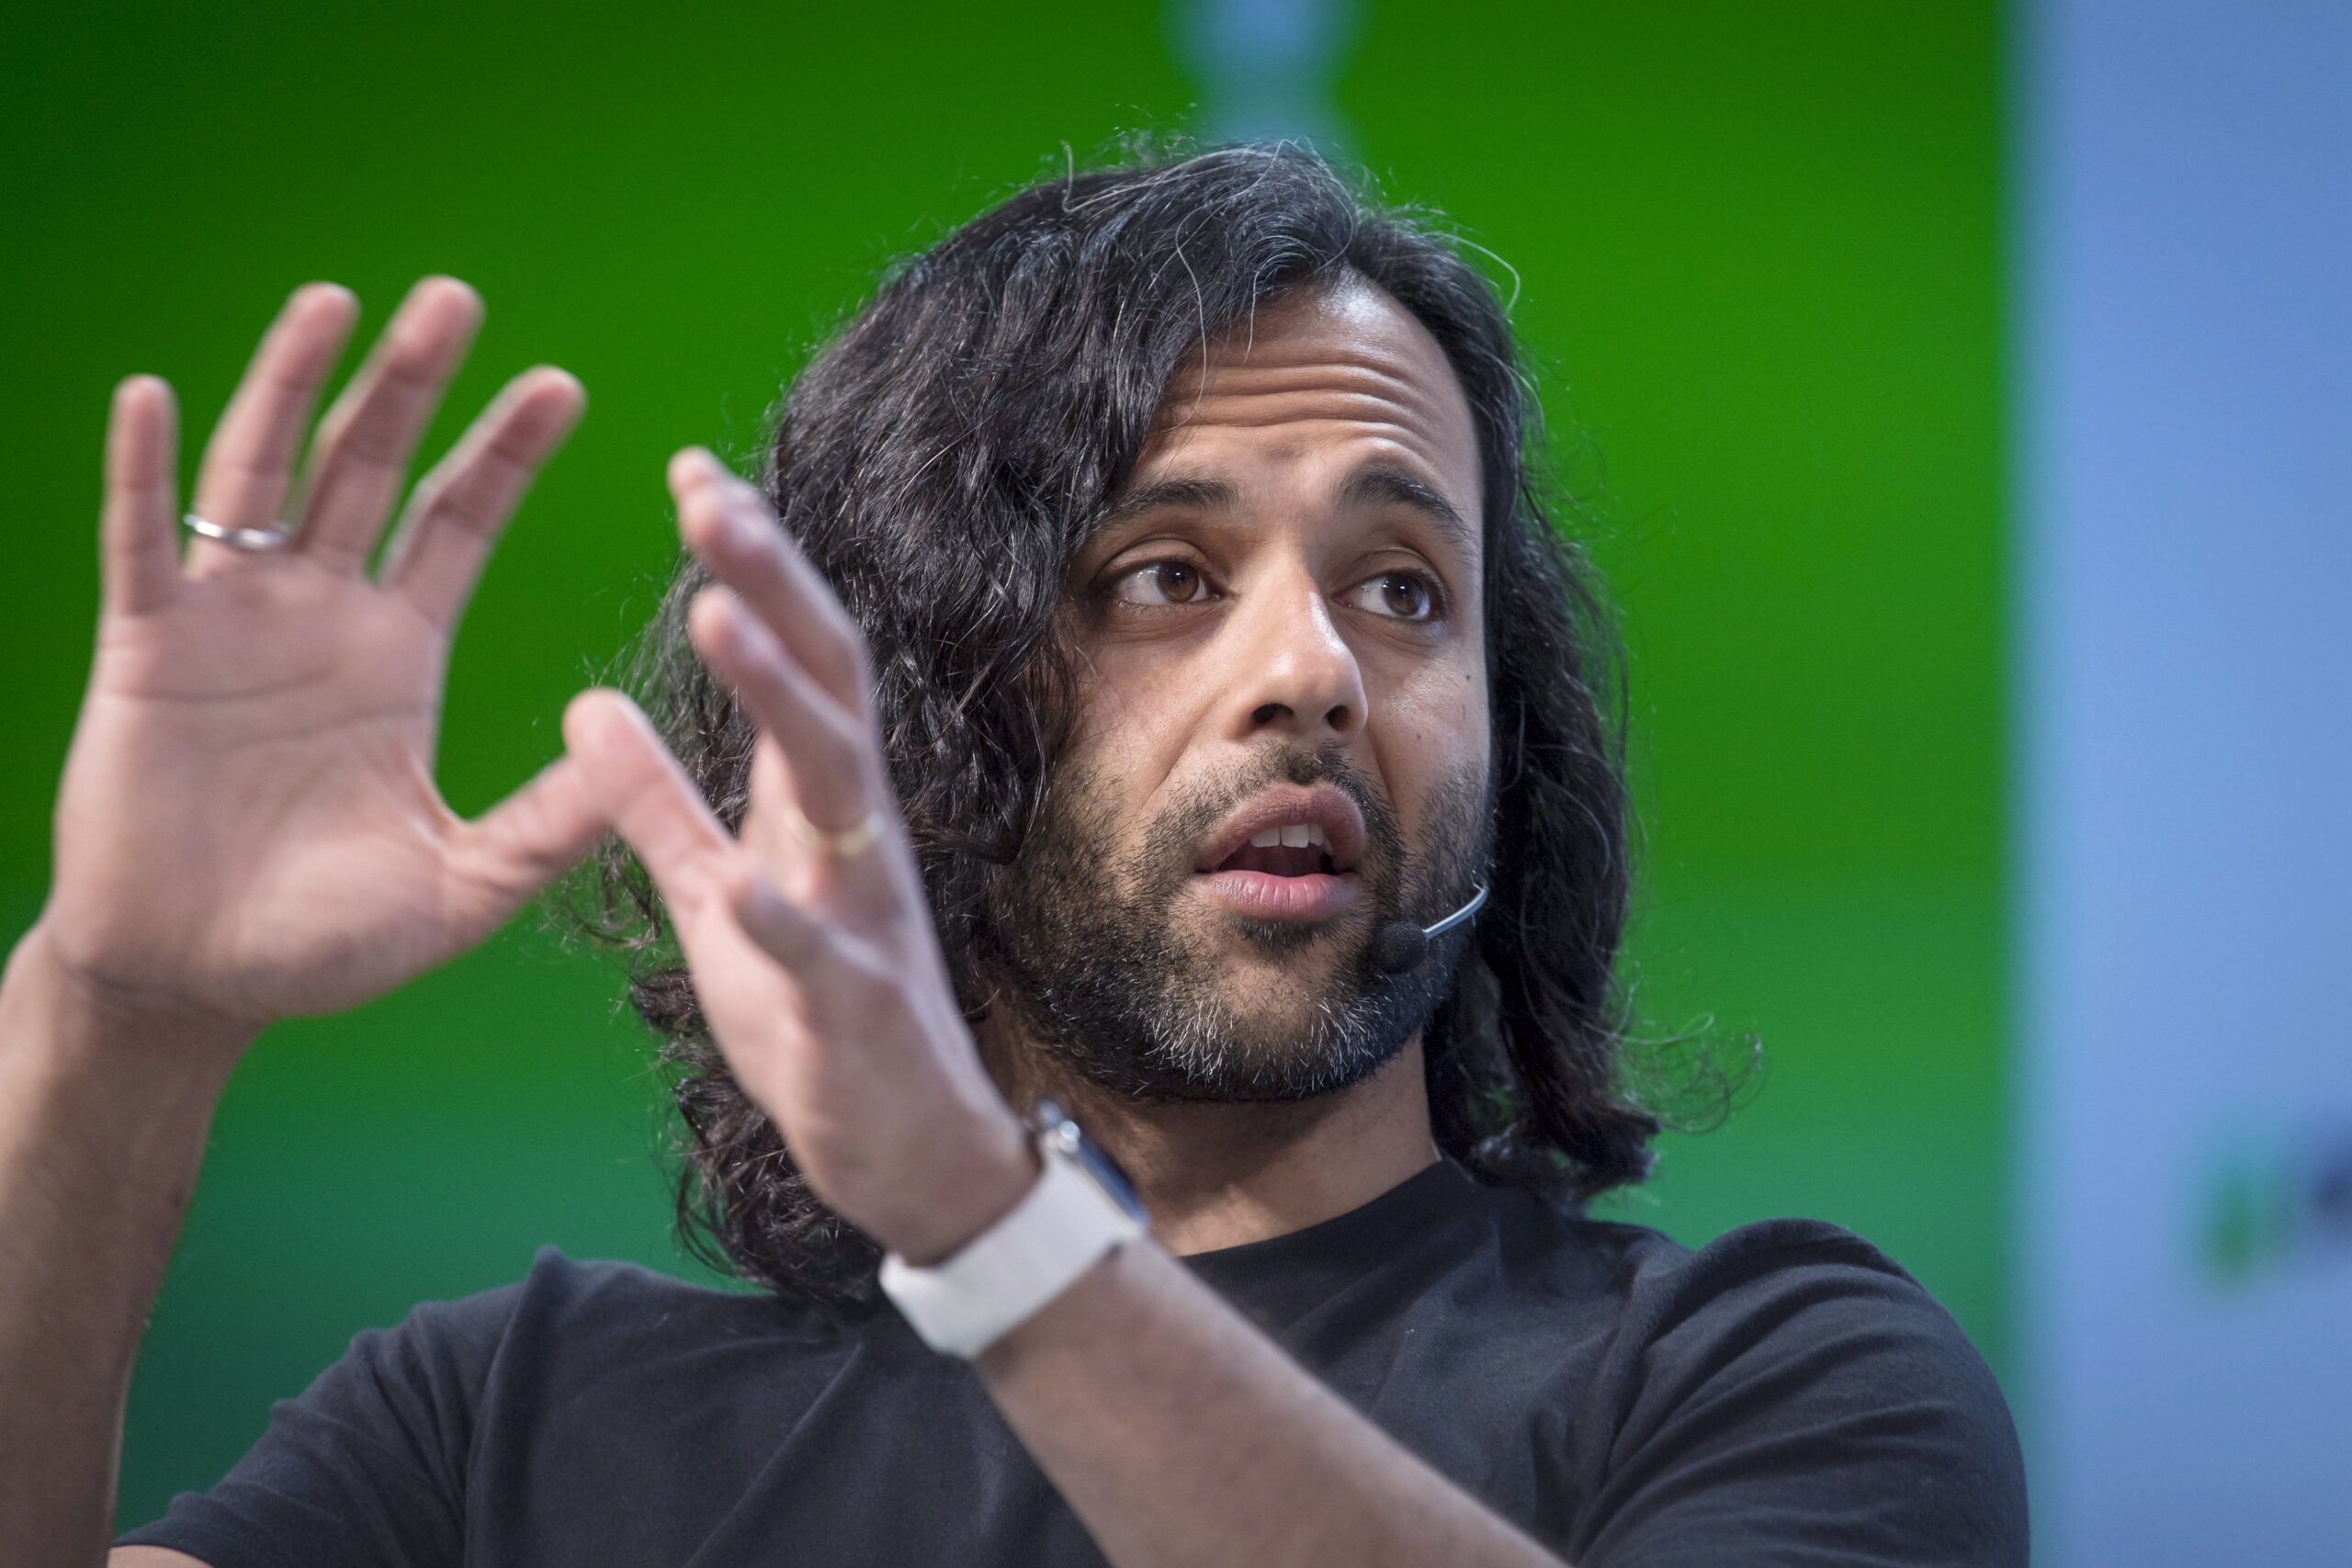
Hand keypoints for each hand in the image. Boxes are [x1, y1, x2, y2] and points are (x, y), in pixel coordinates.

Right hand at [38, 279, 603, 1039]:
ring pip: (263, 475)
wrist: (197, 983)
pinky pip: (143, 543)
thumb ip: (551, 822)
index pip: (460, 522)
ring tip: (334, 302)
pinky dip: (144, 472)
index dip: (505, 452)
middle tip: (458, 299)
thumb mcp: (467, 882)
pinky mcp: (147, 650)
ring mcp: (230, 621)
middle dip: (413, 383)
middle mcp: (319, 614)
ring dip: (294, 388)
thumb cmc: (326, 941)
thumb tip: (644, 757)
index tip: (564, 387)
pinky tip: (154, 396)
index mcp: (398, 653)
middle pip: (372, 468)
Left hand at [563, 451, 1031, 1262]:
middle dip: (774, 588)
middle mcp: (855, 835)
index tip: (693, 472)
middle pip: (828, 684)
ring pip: (837, 787)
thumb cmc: (816, 1012)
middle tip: (711, 495)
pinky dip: (783, 916)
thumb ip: (655, 806)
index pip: (793, 658)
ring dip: (781, 701)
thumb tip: (585, 703)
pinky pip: (818, 953)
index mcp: (818, 802)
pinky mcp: (853, 1006)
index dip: (751, 568)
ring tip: (719, 619)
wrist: (910, 1145)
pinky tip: (744, 882)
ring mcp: (862, 913)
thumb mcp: (715, 895)